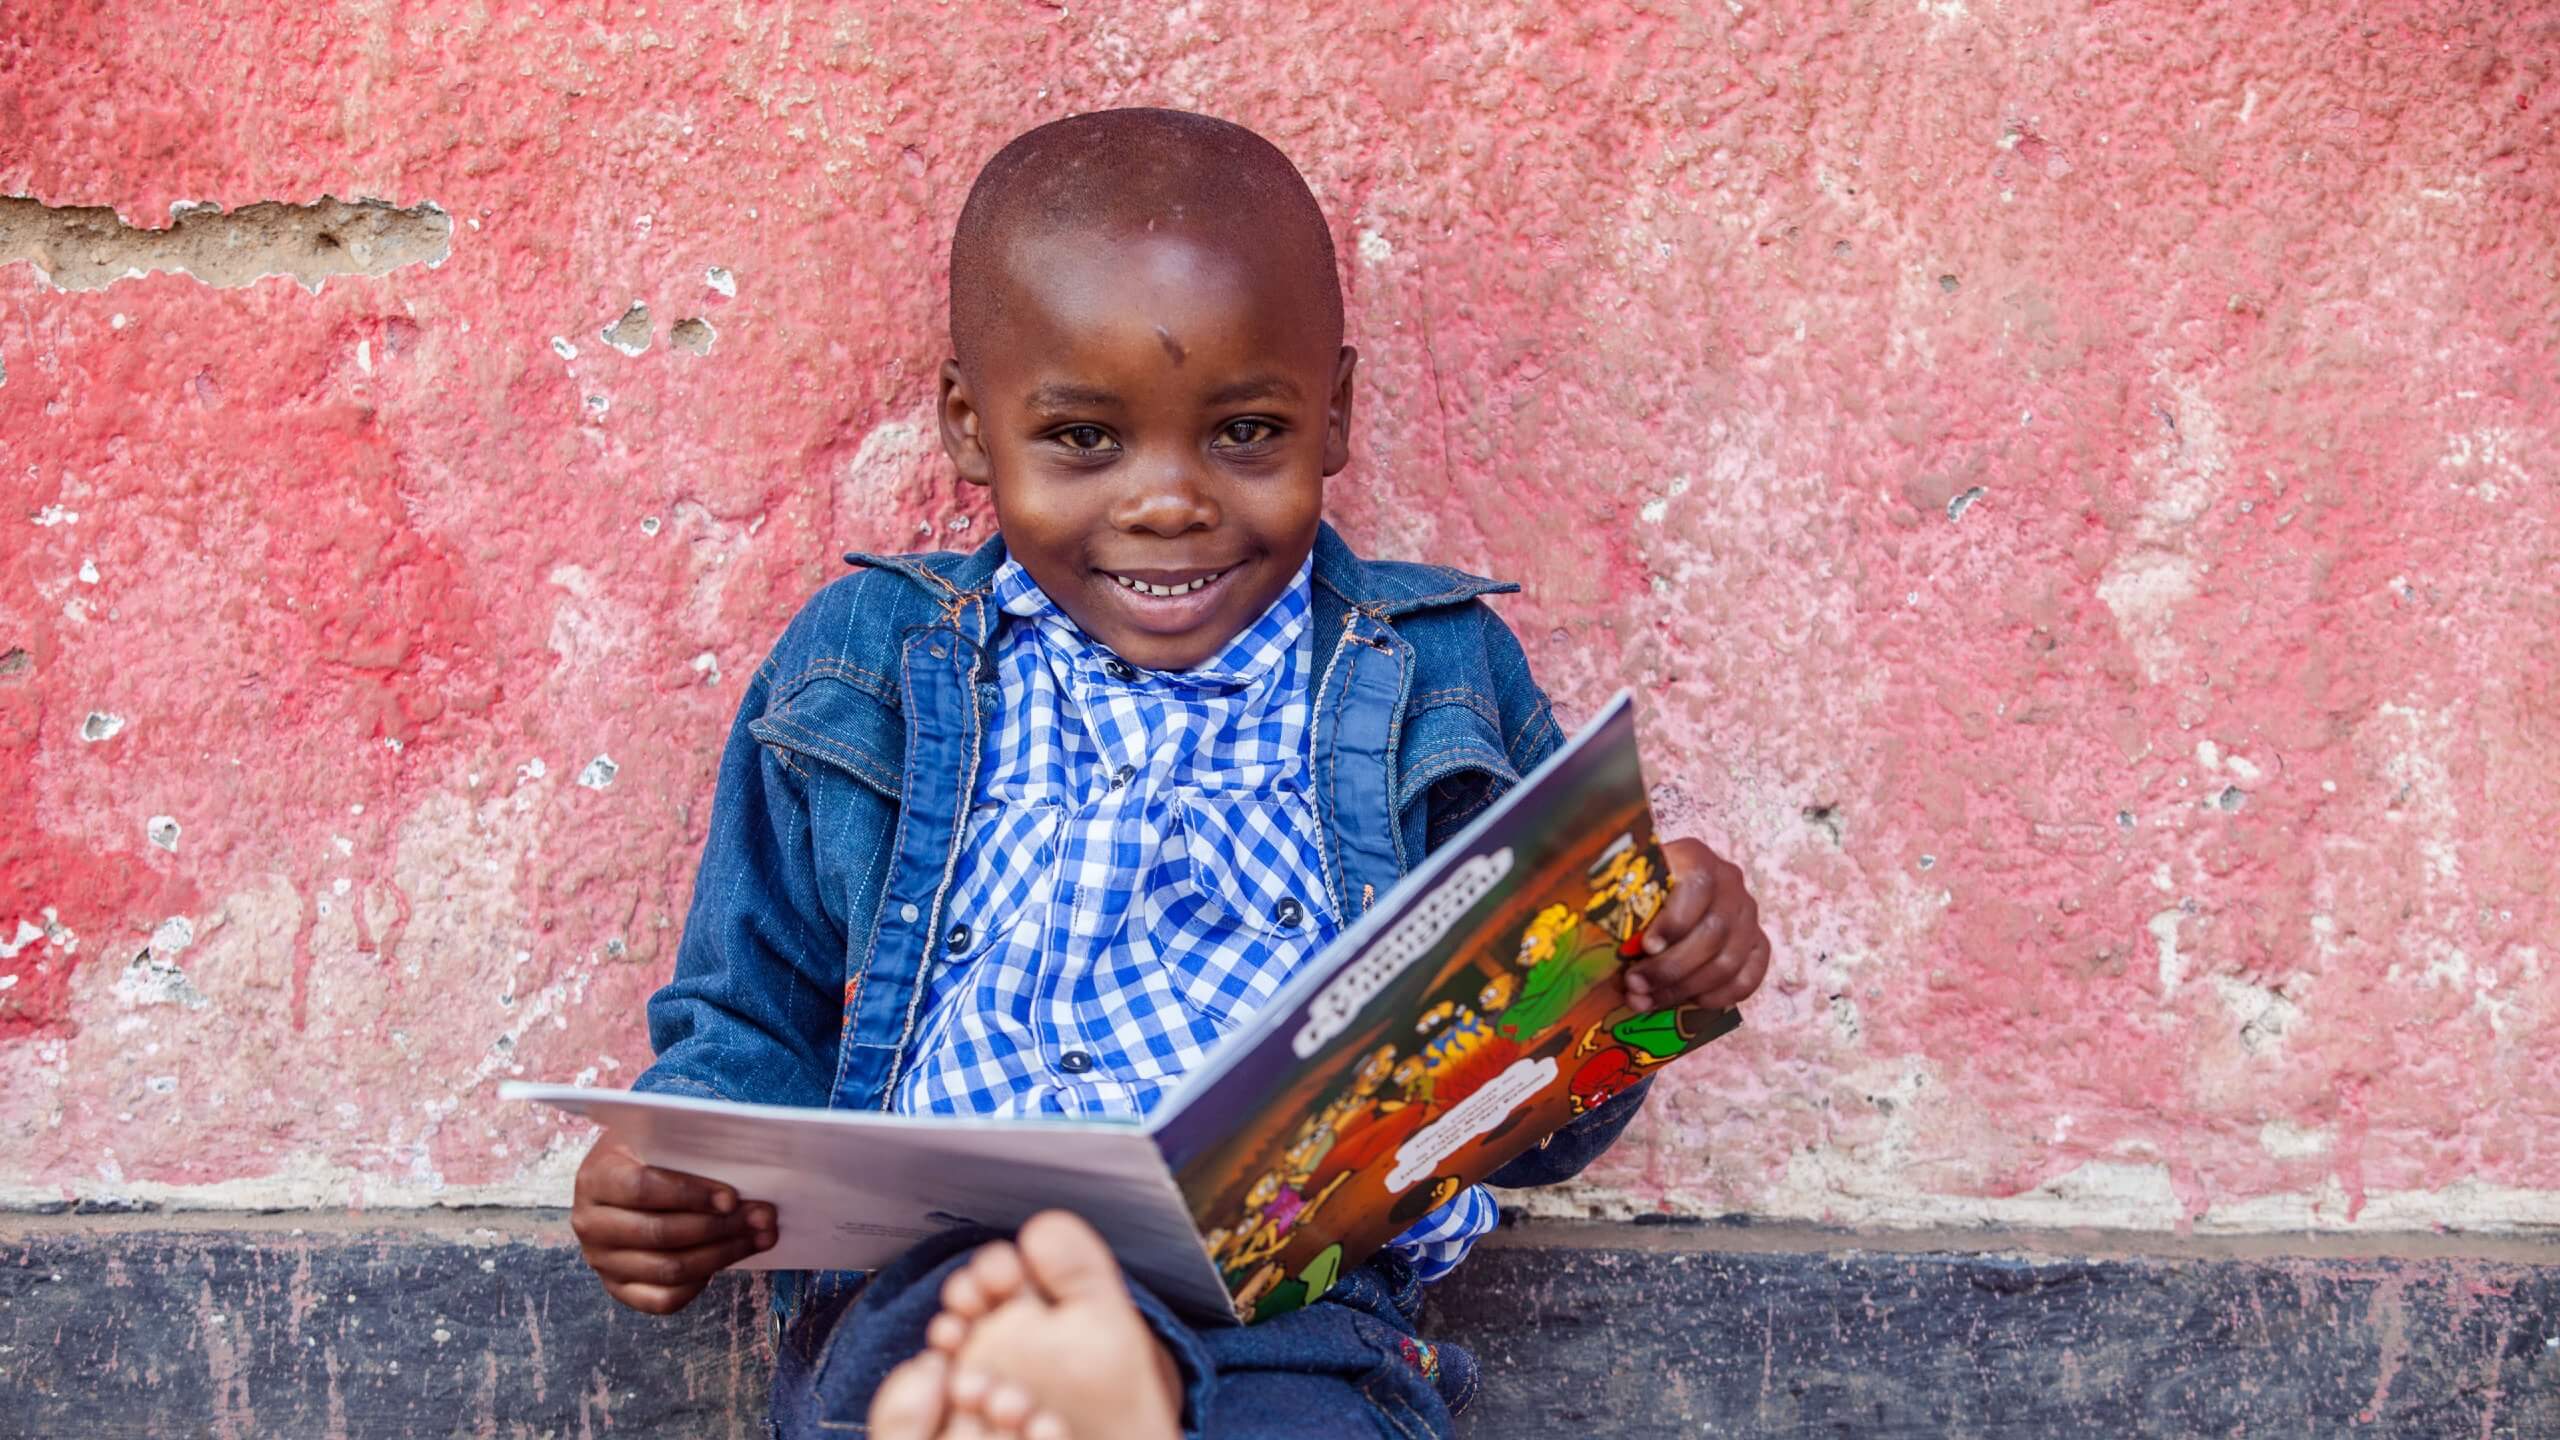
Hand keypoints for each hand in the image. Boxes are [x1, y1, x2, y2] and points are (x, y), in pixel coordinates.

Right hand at [570, 1130, 776, 1314]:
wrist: (621, 1180)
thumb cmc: (651, 1155)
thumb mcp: (659, 1138)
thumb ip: (690, 1146)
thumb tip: (744, 1174)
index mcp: (596, 1178)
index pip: (642, 1188)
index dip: (691, 1195)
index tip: (731, 1198)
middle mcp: (591, 1223)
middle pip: (660, 1233)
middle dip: (719, 1227)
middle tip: (763, 1217)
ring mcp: (601, 1260)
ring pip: (668, 1269)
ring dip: (722, 1254)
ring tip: (760, 1237)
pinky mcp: (618, 1288)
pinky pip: (663, 1299)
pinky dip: (698, 1284)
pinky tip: (723, 1262)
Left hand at [1624, 837, 1768, 1012]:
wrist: (1664, 893)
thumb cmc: (1637, 891)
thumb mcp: (1626, 887)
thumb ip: (1620, 905)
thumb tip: (1606, 941)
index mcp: (1695, 858)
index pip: (1699, 886)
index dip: (1675, 920)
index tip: (1646, 947)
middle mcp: (1729, 882)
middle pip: (1714, 932)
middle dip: (1671, 967)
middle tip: (1635, 985)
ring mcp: (1747, 914)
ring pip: (1728, 961)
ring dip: (1686, 988)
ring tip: (1649, 1000)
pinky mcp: (1757, 944)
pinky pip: (1749, 977)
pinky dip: (1720, 995)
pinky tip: (1690, 1000)